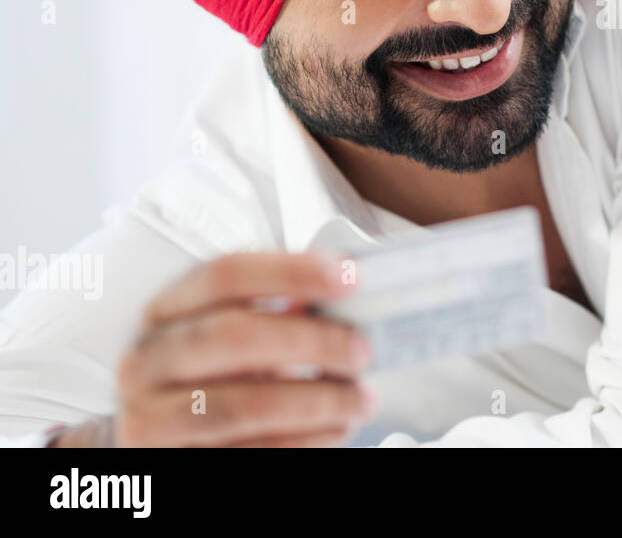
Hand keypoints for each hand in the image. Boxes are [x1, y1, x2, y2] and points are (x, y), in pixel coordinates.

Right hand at [57, 251, 378, 446]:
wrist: (163, 434)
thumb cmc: (210, 375)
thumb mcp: (232, 331)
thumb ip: (279, 308)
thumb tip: (348, 301)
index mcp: (168, 309)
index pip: (225, 274)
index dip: (292, 272)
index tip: (348, 277)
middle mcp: (150, 359)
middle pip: (231, 335)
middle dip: (309, 340)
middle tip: (360, 349)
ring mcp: (151, 415)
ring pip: (240, 405)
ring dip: (315, 400)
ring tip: (359, 398)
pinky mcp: (171, 461)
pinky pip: (247, 452)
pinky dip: (303, 439)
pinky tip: (334, 427)